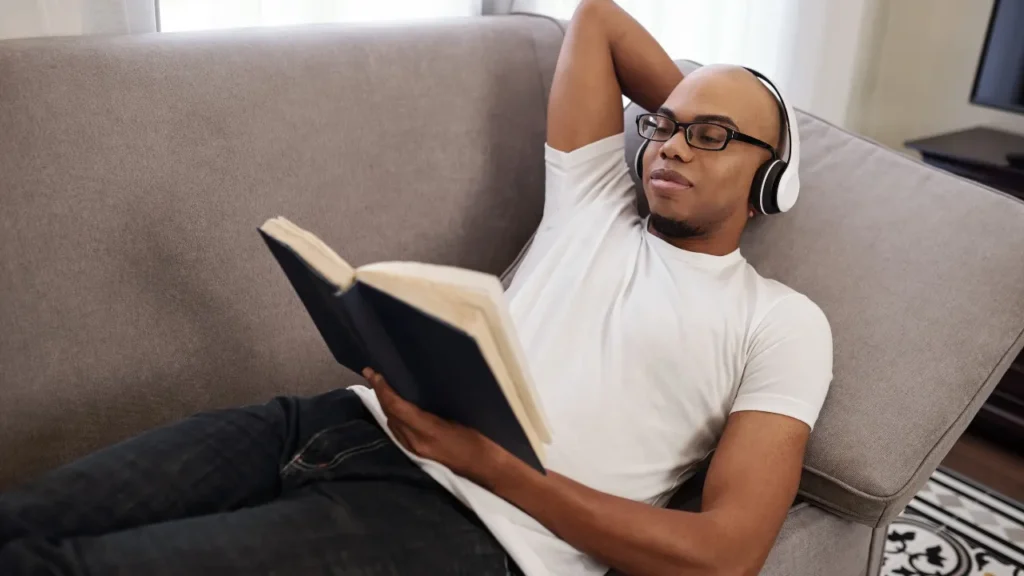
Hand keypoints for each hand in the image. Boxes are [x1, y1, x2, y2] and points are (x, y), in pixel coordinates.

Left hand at [361, 367, 513, 485]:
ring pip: (391, 424)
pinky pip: (398, 434)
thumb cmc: (480, 439)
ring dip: (385, 405)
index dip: (383, 389)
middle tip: (373, 374)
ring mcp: (414, 451)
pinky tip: (394, 408)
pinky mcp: (417, 456)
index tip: (375, 373)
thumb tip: (416, 390)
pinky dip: (393, 418)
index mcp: (428, 431)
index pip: (396, 407)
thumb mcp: (459, 417)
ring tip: (381, 387)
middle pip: (389, 415)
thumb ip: (433, 408)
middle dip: (380, 394)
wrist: (487, 469)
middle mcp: (416, 443)